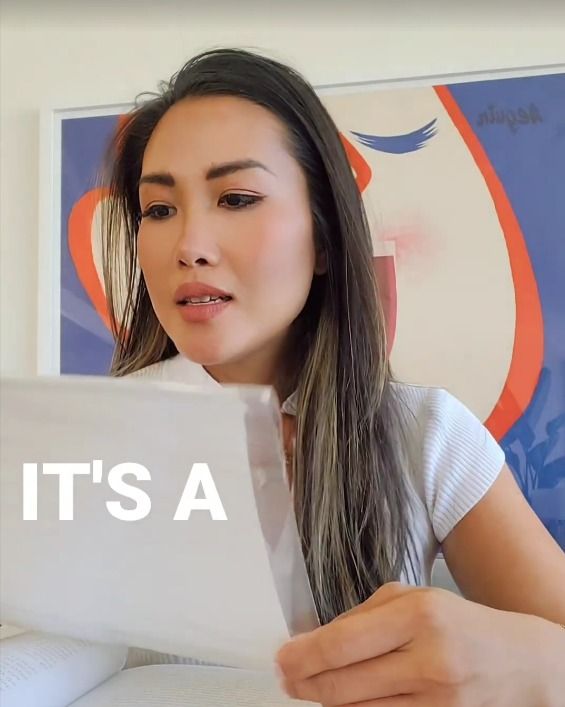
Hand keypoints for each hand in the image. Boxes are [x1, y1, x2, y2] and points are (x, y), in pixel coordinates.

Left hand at [276, 582, 553, 705]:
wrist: (522, 663)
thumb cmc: (457, 622)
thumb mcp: (413, 597)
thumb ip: (364, 614)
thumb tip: (316, 637)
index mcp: (418, 615)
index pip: (342, 643)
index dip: (303, 655)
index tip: (281, 658)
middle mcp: (428, 660)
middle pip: (343, 684)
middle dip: (304, 683)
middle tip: (285, 679)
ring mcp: (436, 702)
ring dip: (325, 701)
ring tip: (309, 688)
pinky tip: (343, 702)